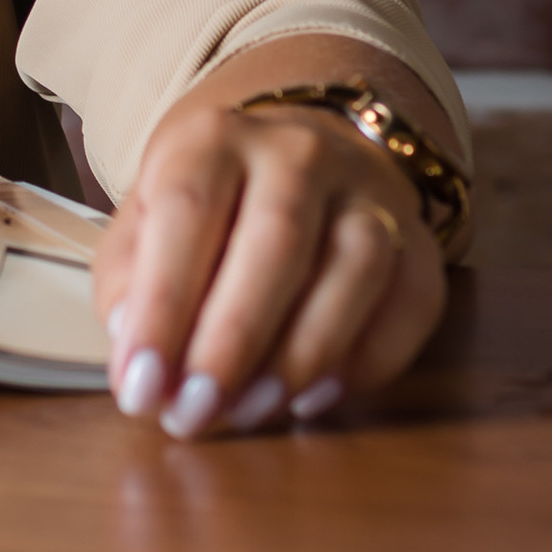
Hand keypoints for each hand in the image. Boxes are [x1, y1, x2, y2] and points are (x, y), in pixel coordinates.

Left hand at [92, 95, 444, 442]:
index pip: (187, 209)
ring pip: (354, 270)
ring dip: (301, 356)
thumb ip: (130, 283)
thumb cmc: (206, 209)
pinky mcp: (421, 244)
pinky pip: (411, 305)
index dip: (162, 302)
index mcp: (214, 138)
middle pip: (277, 240)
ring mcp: (371, 194)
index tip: (140, 385)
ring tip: (249, 412)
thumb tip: (138, 354)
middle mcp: (299, 153)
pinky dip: (367, 362)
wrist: (297, 158)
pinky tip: (315, 398)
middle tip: (194, 413)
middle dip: (232, 341)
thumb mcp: (144, 224)